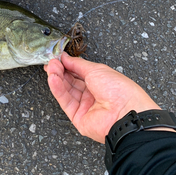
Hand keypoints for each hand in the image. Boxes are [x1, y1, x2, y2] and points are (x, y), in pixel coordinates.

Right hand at [44, 53, 160, 142]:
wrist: (125, 112)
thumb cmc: (118, 89)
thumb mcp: (96, 69)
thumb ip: (77, 64)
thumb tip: (64, 57)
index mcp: (100, 81)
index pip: (78, 71)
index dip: (67, 64)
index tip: (57, 57)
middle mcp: (92, 94)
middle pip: (71, 81)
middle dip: (60, 70)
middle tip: (51, 62)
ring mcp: (85, 106)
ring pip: (66, 90)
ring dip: (57, 78)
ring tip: (50, 68)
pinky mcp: (78, 117)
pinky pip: (65, 101)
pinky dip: (58, 90)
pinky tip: (53, 79)